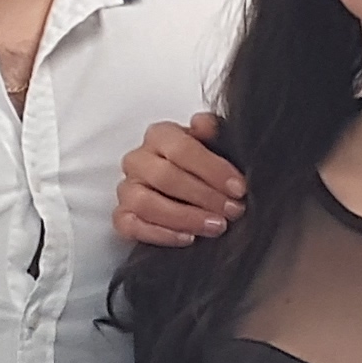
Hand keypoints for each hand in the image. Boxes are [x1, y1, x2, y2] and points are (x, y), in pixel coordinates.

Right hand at [115, 112, 242, 249]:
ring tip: (216, 226)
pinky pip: (133, 227)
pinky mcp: (122, 217)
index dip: (212, 169)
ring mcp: (126, 189)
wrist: (186, 193)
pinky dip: (162, 235)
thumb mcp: (212, 145)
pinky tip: (188, 238)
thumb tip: (205, 124)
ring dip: (185, 217)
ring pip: (147, 203)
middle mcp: (137, 160)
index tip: (239, 188)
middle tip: (233, 210)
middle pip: (165, 177)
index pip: (182, 149)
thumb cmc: (200, 166)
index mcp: (159, 135)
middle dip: (204, 196)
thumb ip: (212, 131)